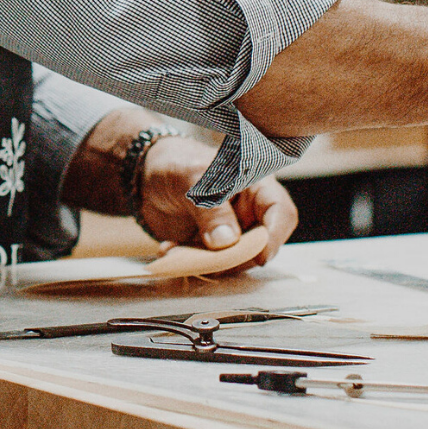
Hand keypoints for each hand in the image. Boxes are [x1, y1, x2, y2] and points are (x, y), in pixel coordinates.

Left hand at [137, 134, 297, 262]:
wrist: (147, 175)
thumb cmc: (176, 164)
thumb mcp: (191, 179)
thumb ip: (210, 209)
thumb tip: (226, 242)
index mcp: (255, 185)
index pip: (280, 212)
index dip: (274, 236)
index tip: (259, 256)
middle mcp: (249, 211)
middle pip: (260, 244)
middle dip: (236, 258)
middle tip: (208, 259)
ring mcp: (232, 232)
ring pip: (235, 260)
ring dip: (209, 263)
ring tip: (178, 251)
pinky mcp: (213, 248)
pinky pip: (212, 265)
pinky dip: (193, 264)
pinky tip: (171, 250)